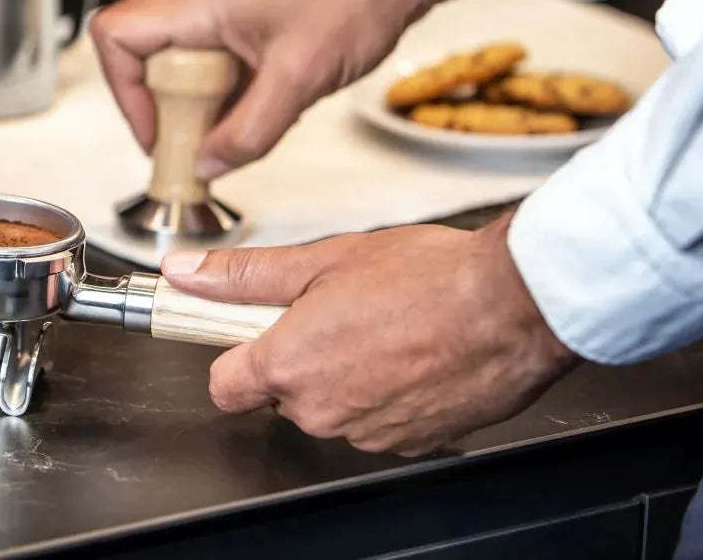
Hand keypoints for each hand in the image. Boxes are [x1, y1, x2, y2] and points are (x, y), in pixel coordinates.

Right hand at [90, 0, 511, 177]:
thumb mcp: (297, 81)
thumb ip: (247, 132)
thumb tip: (209, 165)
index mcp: (196, 1)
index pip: (115, 37)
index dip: (125, 92)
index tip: (158, 132)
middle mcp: (201, 1)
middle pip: (142, 58)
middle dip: (163, 109)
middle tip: (193, 144)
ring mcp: (223, 11)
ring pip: (180, 65)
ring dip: (197, 106)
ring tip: (228, 135)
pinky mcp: (248, 22)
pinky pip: (215, 65)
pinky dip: (226, 97)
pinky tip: (260, 115)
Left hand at [160, 215, 577, 455]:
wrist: (515, 306)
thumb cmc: (429, 279)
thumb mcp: (322, 259)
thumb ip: (245, 275)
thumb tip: (187, 274)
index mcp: (289, 365)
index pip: (225, 386)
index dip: (235, 355)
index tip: (249, 332)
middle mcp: (323, 410)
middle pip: (284, 392)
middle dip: (300, 355)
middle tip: (337, 310)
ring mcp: (370, 433)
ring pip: (334, 405)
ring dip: (348, 373)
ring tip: (385, 325)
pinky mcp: (413, 443)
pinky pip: (380, 419)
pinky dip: (389, 391)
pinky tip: (414, 351)